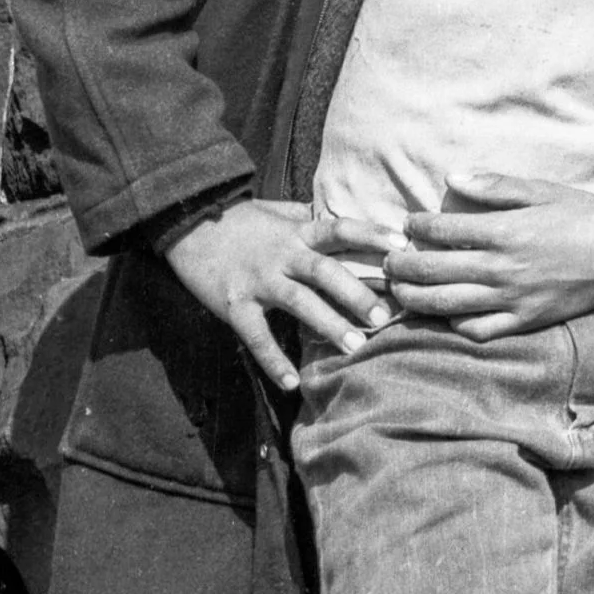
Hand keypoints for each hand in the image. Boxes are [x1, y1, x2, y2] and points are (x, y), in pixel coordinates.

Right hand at [162, 198, 401, 389]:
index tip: (403, 246)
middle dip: (358, 294)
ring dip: (329, 325)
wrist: (190, 223)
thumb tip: (343, 217)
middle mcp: (283, 255)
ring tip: (355, 347)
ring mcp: (258, 280)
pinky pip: (256, 336)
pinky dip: (273, 360)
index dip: (372, 235)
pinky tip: (290, 381)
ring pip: (299, 302)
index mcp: (298, 232)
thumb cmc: (242, 219)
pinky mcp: (234, 304)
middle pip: (326, 272)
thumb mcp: (281, 212)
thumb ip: (311, 217)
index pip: (342, 229)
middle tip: (386, 317)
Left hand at [384, 170, 593, 340]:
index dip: (417, 226)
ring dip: (414, 298)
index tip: (407, 223)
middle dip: (401, 265)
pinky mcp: (523, 321)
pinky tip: (443, 313)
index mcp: (505, 230)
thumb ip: (496, 186)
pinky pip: (477, 330)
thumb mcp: (543, 190)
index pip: (444, 229)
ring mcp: (511, 299)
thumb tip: (453, 178)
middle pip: (433, 271)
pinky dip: (452, 323)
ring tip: (398, 290)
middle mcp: (502, 268)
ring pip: (446, 304)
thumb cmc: (585, 216)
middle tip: (387, 260)